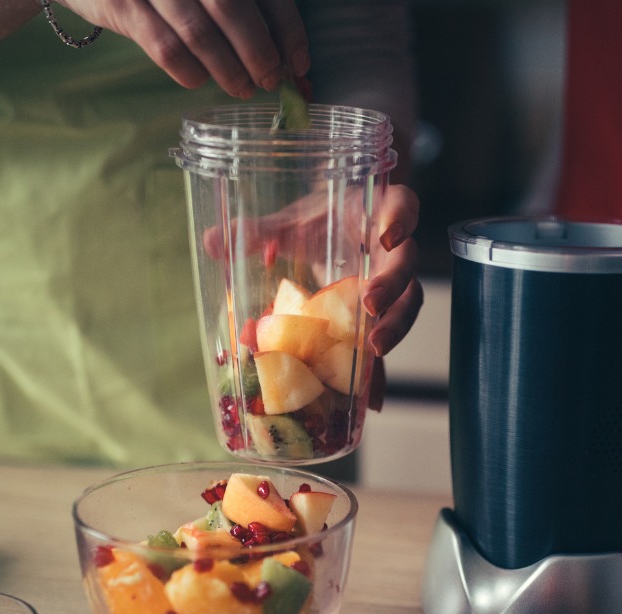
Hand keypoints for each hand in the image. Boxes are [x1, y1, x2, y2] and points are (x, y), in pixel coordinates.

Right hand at [58, 0, 308, 95]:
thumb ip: (248, 8)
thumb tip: (291, 61)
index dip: (288, 30)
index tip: (299, 64)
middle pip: (232, 9)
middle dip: (259, 53)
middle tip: (269, 80)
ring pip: (199, 33)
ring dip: (228, 69)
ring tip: (242, 88)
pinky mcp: (123, 5)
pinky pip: (165, 47)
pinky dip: (189, 71)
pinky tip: (199, 80)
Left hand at [202, 184, 422, 357]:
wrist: (336, 229)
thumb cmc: (322, 219)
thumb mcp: (293, 222)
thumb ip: (261, 230)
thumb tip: (212, 242)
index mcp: (377, 213)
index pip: (403, 206)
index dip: (401, 218)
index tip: (387, 233)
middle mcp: (393, 248)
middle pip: (408, 265)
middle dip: (393, 287)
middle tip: (370, 308)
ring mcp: (393, 283)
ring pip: (408, 304)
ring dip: (395, 328)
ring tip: (374, 351)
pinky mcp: (383, 317)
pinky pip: (386, 340)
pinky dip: (379, 371)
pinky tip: (370, 398)